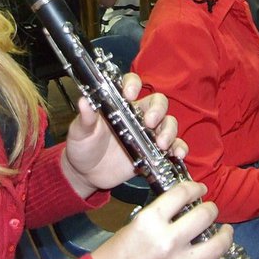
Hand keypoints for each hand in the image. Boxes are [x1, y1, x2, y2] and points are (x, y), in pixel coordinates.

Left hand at [62, 73, 185, 197]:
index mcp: (119, 104)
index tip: (129, 95)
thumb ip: (85, 118)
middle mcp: (137, 115)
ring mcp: (147, 133)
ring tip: (161, 144)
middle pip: (157, 102)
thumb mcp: (80, 132)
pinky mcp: (153, 151)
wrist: (86, 173)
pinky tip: (176, 154)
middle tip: (150, 123)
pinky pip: (173, 146)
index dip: (133, 85)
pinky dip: (178, 148)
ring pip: (168, 122)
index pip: (131, 84)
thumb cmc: (82, 146)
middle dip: (158, 110)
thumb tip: (84, 101)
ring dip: (169, 130)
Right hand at [92, 181, 248, 258]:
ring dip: (225, 236)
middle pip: (204, 215)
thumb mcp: (133, 227)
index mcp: (150, 221)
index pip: (181, 194)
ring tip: (226, 233)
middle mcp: (168, 241)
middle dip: (211, 209)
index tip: (198, 189)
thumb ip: (158, 218)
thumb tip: (181, 211)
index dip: (194, 188)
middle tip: (211, 210)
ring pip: (216, 245)